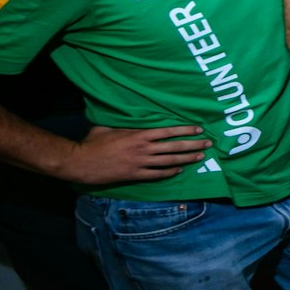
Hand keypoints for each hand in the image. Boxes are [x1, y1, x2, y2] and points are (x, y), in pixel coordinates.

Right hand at [49, 125, 210, 183]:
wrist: (81, 163)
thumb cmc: (93, 142)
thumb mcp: (108, 126)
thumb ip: (124, 123)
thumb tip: (132, 114)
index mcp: (138, 135)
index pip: (168, 132)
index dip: (185, 130)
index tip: (199, 129)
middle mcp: (143, 149)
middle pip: (174, 147)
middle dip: (193, 145)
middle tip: (209, 144)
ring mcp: (140, 163)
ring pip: (169, 161)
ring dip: (187, 159)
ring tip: (200, 156)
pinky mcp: (135, 175)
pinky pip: (157, 174)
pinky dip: (169, 172)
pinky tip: (179, 170)